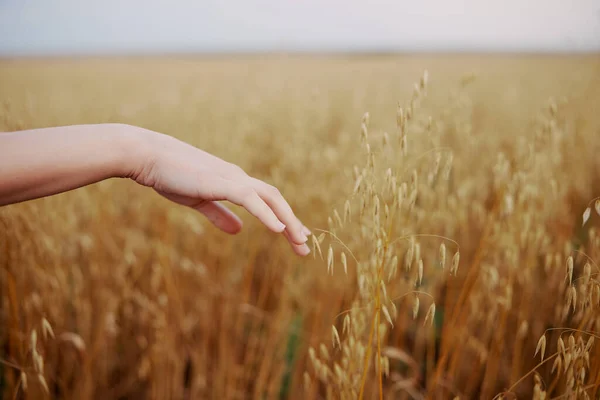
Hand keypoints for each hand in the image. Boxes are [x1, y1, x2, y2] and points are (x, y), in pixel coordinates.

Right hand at [131, 128, 310, 255]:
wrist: (149, 156)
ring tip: (300, 241)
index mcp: (234, 182)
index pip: (267, 200)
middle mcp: (239, 178)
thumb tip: (238, 231)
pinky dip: (267, 214)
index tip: (296, 236)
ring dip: (287, 220)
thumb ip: (219, 215)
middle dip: (292, 223)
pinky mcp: (221, 182)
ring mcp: (232, 178)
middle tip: (305, 246)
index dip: (284, 218)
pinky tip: (279, 229)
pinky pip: (250, 199)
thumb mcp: (199, 201)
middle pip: (276, 200)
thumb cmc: (170, 176)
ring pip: (270, 199)